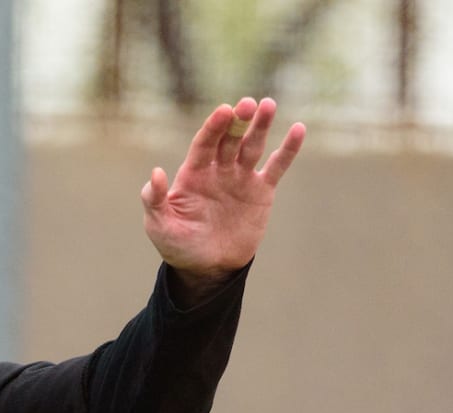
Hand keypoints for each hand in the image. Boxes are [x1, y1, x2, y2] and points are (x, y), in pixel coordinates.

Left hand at [143, 97, 304, 293]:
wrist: (207, 268)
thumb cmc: (178, 246)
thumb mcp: (159, 225)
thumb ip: (154, 200)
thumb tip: (155, 173)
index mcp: (193, 174)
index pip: (204, 144)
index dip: (213, 127)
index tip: (224, 111)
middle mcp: (218, 170)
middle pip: (229, 139)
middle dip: (238, 121)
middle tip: (247, 104)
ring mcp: (241, 178)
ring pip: (252, 146)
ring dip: (260, 125)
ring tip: (268, 105)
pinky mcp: (261, 191)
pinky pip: (276, 166)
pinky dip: (288, 149)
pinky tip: (298, 129)